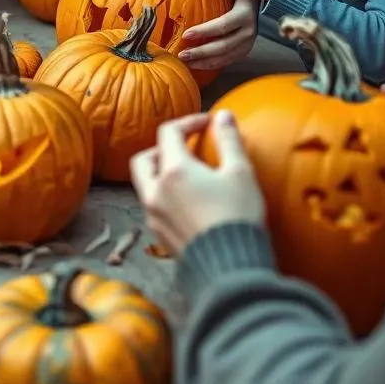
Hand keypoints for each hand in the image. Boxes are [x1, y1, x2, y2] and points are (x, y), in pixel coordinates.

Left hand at [130, 110, 265, 256]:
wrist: (229, 268)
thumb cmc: (237, 216)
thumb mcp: (240, 173)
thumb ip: (229, 140)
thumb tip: (223, 115)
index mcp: (173, 171)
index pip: (169, 132)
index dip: (188, 122)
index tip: (208, 124)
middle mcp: (155, 191)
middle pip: (144, 159)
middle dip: (162, 148)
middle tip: (186, 149)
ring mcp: (153, 215)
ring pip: (145, 184)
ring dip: (160, 173)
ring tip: (188, 176)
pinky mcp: (158, 235)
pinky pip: (153, 206)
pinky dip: (164, 196)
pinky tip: (188, 203)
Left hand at [178, 0, 257, 70]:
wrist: (264, 5)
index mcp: (245, 14)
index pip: (222, 25)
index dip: (204, 31)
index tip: (186, 34)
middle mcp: (249, 31)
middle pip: (223, 46)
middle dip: (200, 51)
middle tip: (181, 53)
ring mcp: (248, 43)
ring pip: (224, 57)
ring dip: (203, 61)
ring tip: (184, 60)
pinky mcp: (245, 51)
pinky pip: (227, 61)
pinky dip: (211, 65)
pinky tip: (196, 64)